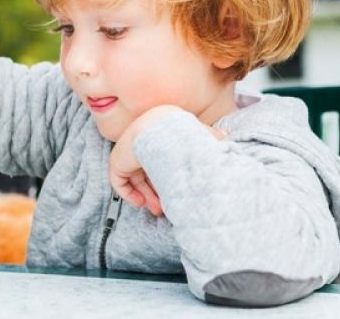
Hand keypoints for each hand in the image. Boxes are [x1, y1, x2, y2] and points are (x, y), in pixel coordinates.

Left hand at [109, 106, 225, 216]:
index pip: (160, 160)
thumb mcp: (203, 134)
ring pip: (135, 179)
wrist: (162, 129)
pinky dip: (128, 194)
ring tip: (158, 210)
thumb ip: (211, 136)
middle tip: (165, 208)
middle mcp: (141, 143)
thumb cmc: (184, 132)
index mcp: (157, 136)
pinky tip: (140, 202)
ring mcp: (127, 152)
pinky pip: (119, 182)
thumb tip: (223, 137)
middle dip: (156, 192)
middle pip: (147, 172)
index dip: (168, 178)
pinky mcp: (116, 161)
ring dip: (146, 196)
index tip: (177, 193)